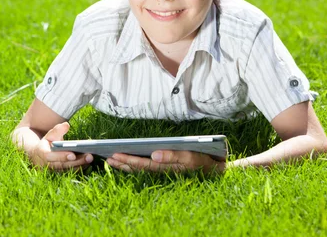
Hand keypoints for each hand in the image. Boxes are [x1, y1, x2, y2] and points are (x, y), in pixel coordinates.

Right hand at [29, 122, 92, 170]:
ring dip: (80, 165)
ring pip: (67, 170)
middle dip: (76, 161)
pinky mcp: (60, 174)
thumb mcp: (50, 134)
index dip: (62, 156)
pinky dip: (79, 168)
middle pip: (62, 165)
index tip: (73, 154)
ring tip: (90, 158)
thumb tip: (66, 125)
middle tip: (89, 156)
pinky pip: (70, 172)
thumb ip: (58, 130)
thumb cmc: (47, 143)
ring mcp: (53, 171)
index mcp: (42, 153)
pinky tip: (88, 163)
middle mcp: (47, 165)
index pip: (51, 156)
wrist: (38, 156)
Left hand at [106, 150, 224, 173]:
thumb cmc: (206, 162)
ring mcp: (165, 171)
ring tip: (112, 160)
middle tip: (107, 158)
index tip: (114, 155)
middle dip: (123, 163)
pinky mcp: (167, 169)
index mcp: (168, 168)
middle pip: (139, 168)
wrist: (220, 171)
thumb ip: (174, 156)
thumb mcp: (192, 157)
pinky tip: (127, 161)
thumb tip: (154, 154)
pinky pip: (147, 168)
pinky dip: (136, 164)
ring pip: (141, 169)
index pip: (143, 164)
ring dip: (126, 165)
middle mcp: (164, 171)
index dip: (128, 160)